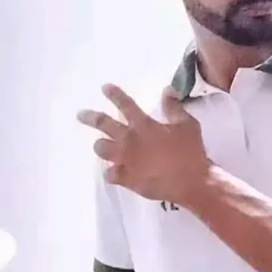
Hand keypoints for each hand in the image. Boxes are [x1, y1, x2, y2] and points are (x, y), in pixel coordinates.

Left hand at [77, 84, 210, 204]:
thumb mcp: (188, 125)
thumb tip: (167, 90)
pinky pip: (109, 174)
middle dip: (90, 117)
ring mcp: (125, 161)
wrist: (190, 183)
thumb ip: (174, 108)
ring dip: (101, 145)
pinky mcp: (126, 179)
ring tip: (101, 145)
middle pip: (104, 125)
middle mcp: (129, 140)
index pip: (125, 105)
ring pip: (101, 149)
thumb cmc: (190, 152)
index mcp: (143, 125)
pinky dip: (111, 172)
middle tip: (80, 115)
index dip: (114, 95)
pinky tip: (113, 172)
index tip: (104, 88)